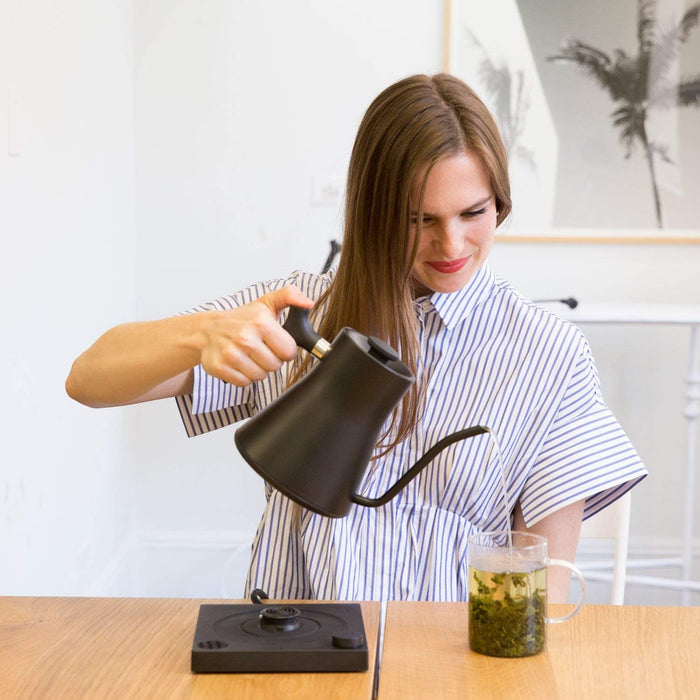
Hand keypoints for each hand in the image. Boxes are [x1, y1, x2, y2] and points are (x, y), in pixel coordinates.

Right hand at [199, 286, 313, 385]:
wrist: (207, 329)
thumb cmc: (241, 318)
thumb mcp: (267, 303)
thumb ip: (290, 296)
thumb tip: (308, 302)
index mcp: (260, 322)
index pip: (289, 351)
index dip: (284, 350)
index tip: (275, 343)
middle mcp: (245, 338)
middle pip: (275, 366)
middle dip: (271, 360)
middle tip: (261, 349)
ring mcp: (230, 353)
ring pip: (260, 376)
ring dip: (257, 369)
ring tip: (249, 355)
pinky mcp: (219, 367)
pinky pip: (244, 382)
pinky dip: (243, 376)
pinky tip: (239, 363)